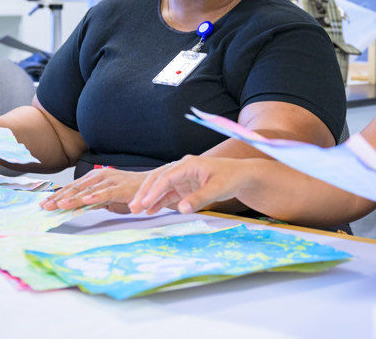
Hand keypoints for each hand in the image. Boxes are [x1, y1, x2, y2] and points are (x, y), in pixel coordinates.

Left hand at [40, 168, 148, 212]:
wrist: (152, 187)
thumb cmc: (128, 192)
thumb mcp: (106, 199)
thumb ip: (91, 202)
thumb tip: (75, 208)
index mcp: (95, 178)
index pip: (72, 187)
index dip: (58, 195)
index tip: (44, 204)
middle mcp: (100, 176)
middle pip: (76, 188)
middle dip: (60, 197)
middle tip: (46, 206)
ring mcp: (110, 181)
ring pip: (88, 190)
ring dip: (73, 197)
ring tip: (60, 204)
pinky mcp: (121, 188)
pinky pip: (106, 193)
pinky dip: (95, 196)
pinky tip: (85, 200)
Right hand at [128, 155, 248, 214]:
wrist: (242, 176)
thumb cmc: (231, 178)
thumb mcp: (217, 189)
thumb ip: (198, 199)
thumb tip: (181, 209)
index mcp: (188, 164)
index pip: (166, 177)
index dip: (154, 190)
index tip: (144, 203)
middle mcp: (182, 168)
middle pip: (158, 179)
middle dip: (145, 193)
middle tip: (133, 207)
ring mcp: (183, 177)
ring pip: (161, 186)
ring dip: (149, 197)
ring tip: (136, 210)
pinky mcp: (186, 186)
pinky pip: (169, 193)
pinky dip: (160, 201)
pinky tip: (150, 211)